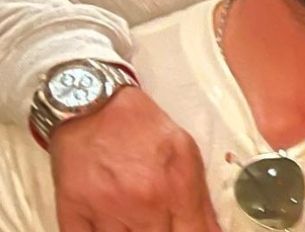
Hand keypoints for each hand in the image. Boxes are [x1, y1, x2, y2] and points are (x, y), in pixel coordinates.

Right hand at [49, 86, 220, 230]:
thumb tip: (213, 230)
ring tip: (138, 223)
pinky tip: (111, 227)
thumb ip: (200, 198)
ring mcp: (105, 211)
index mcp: (175, 189)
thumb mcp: (186, 153)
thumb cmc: (140, 126)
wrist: (93, 104)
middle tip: (158, 223)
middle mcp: (142, 204)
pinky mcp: (73, 211)